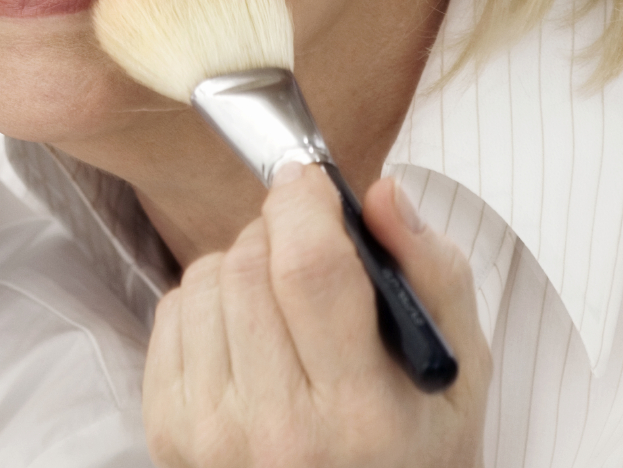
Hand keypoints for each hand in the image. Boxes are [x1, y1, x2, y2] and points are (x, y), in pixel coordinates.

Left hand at [144, 164, 490, 467]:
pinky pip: (171, 313)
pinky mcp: (166, 429)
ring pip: (204, 280)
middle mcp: (278, 430)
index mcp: (362, 415)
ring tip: (285, 311)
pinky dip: (208, 304)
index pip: (309, 271)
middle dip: (279, 233)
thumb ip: (433, 274)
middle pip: (250, 265)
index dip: (303, 203)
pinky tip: (248, 339)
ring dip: (242, 267)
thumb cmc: (411, 446)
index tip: (310, 181)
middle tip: (312, 256)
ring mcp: (212, 433)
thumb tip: (379, 192)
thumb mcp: (456, 373)